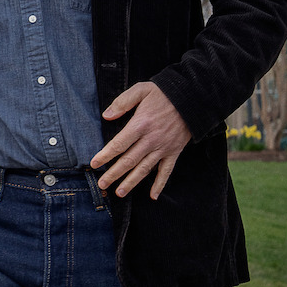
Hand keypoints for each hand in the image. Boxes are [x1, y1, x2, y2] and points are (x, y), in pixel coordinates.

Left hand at [90, 82, 191, 199]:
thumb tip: (106, 116)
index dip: (106, 155)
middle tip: (102, 184)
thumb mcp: (140, 90)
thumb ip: (122, 103)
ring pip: (144, 169)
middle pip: (129, 160)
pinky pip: (166, 171)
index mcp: (140, 124)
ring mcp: (163, 148)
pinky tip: (152, 196)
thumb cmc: (163, 93)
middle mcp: (151, 139)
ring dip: (131, 182)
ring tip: (119, 193)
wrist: (192, 98)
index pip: (119, 144)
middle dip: (114, 174)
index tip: (94, 164)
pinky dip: (159, 184)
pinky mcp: (174, 152)